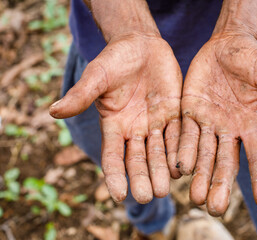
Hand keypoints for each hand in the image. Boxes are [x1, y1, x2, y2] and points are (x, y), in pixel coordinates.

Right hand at [50, 34, 181, 203]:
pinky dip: (181, 149)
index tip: (117, 195)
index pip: (113, 156)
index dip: (114, 175)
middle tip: (147, 196)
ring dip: (163, 170)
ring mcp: (156, 123)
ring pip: (160, 152)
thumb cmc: (115, 59)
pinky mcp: (175, 114)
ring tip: (166, 187)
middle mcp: (135, 130)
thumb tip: (53, 112)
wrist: (141, 45)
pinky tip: (185, 164)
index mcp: (114, 125)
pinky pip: (178, 134)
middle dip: (142, 177)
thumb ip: (81, 95)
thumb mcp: (97, 76)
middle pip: (138, 160)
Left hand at [176, 32, 256, 215]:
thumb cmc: (252, 59)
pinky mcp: (190, 113)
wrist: (226, 48)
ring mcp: (209, 123)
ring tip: (194, 197)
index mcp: (252, 125)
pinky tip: (176, 168)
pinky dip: (181, 150)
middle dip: (221, 184)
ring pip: (203, 154)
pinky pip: (185, 134)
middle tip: (215, 209)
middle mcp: (230, 130)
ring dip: (199, 175)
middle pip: (226, 162)